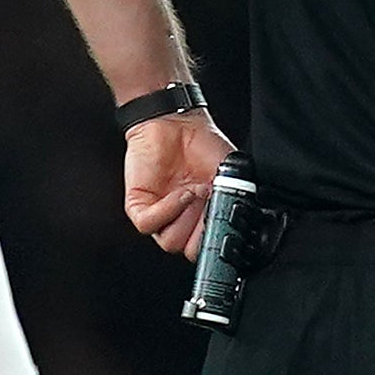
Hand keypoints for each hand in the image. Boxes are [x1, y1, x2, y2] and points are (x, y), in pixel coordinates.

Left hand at [126, 110, 233, 260]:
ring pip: (170, 242)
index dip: (215, 241)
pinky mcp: (139, 207)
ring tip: (194, 194)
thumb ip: (233, 206)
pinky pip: (150, 224)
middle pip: (189, 251)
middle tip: (210, 205)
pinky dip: (168, 210)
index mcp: (202, 220)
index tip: (223, 226)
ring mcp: (160, 215)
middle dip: (202, 231)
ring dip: (185, 219)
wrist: (178, 123)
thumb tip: (234, 228)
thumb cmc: (204, 146)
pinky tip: (180, 192)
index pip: (206, 250)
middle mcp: (181, 221)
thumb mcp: (230, 180)